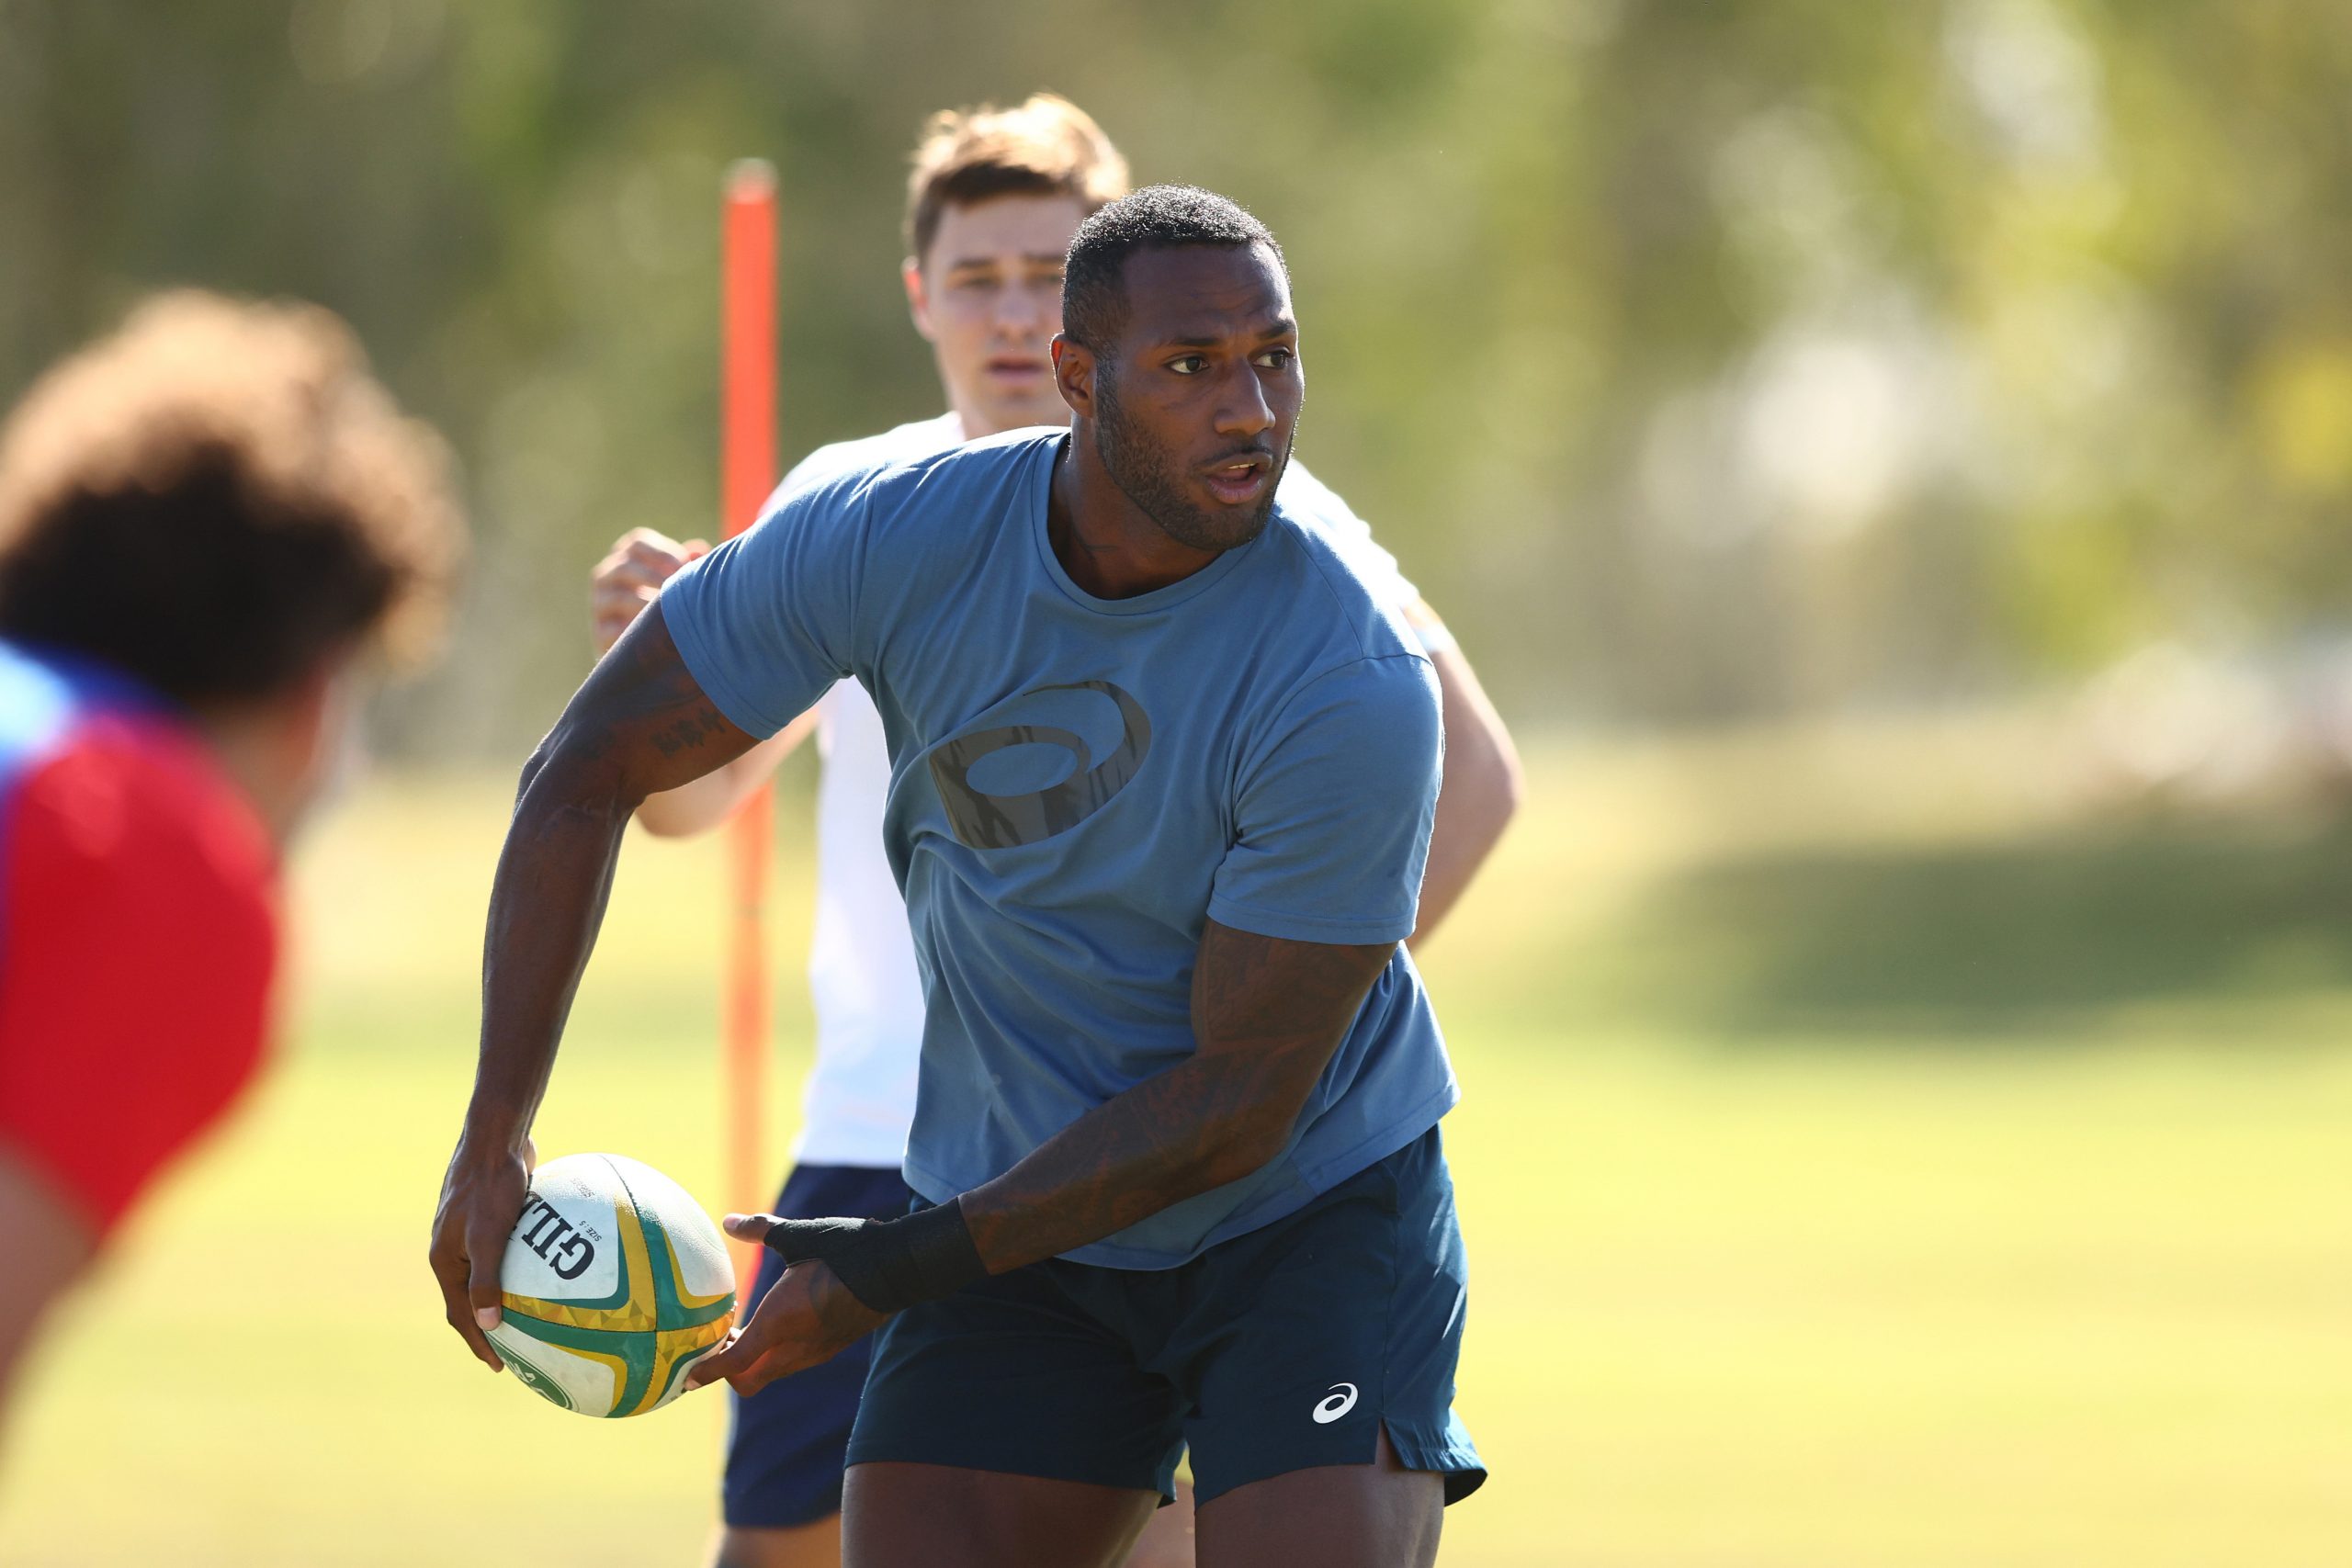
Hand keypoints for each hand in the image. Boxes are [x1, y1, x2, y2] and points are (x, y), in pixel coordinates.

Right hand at [427, 1132, 536, 1371]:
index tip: (501, 1367)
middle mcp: (455, 1249)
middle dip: (491, 1328)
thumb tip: (490, 1327)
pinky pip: (513, 1250)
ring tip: (537, 1320)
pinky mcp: (494, 1215)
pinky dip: (529, 1268)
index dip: (478, 1343)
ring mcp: (473, 1232)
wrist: (496, 1134)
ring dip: (510, 1298)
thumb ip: (487, 1281)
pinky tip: (560, 1273)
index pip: (460, 1314)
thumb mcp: (488, 1235)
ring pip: (493, 1274)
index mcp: (445, 1260)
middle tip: (518, 1353)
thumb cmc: (490, 1184)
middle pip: (472, 1299)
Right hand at [591, 529, 707, 652]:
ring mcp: (600, 604)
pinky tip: (656, 633)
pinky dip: (636, 630)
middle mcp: (606, 577)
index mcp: (625, 557)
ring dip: (648, 605)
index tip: (684, 566)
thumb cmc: (666, 605)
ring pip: (619, 598)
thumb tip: (699, 550)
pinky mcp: (601, 632)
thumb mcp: (675, 581)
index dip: (662, 552)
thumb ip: (685, 565)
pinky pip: (614, 628)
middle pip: (625, 567)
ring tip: (670, 613)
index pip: (637, 543)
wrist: (644, 649)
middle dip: (655, 578)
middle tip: (677, 591)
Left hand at [683, 1213, 887, 1395]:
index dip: (706, 1373)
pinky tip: (777, 1326)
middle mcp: (794, 1347)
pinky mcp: (830, 1348)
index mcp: (779, 1322)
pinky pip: (790, 1363)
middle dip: (726, 1370)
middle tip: (718, 1341)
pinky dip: (774, 1355)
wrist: (897, 1269)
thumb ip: (760, 1229)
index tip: (685, 1374)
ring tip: (744, 1331)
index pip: (733, 1364)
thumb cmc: (846, 1251)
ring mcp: (814, 1352)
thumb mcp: (798, 1236)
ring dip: (751, 1362)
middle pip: (747, 1381)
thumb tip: (728, 1221)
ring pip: (770, 1373)